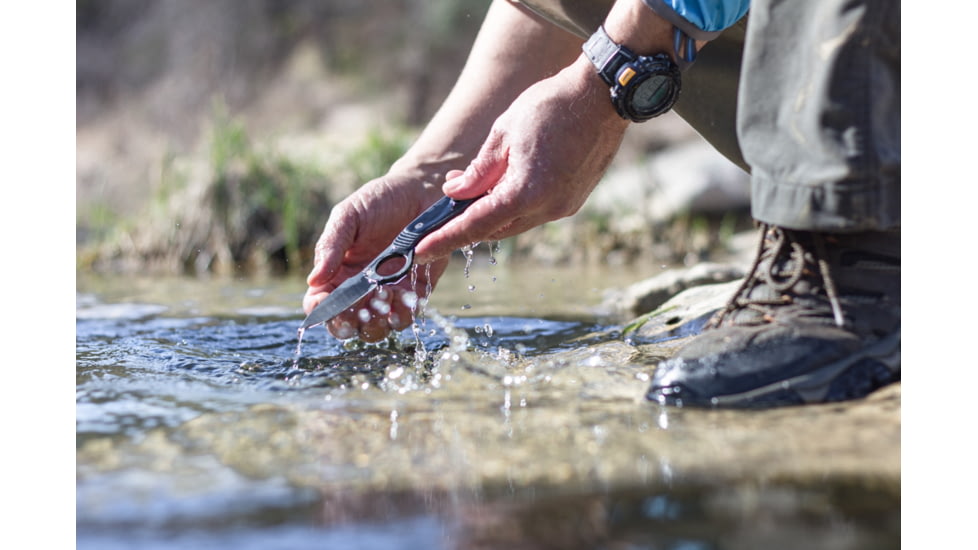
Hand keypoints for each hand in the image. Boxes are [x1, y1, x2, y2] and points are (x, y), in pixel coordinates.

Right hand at [303, 174, 447, 341]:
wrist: (422, 192)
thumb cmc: (379, 201)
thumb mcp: (348, 216)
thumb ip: (330, 246)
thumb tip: (313, 280)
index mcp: (338, 273)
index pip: (319, 303)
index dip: (319, 310)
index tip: (324, 301)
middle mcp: (361, 290)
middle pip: (346, 325)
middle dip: (347, 323)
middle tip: (357, 307)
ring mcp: (388, 294)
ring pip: (376, 328)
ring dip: (376, 321)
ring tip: (384, 292)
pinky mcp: (415, 293)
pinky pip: (405, 316)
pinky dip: (402, 313)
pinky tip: (403, 293)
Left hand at [413, 56, 629, 263]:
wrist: (602, 95)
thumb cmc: (550, 106)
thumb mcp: (503, 133)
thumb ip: (477, 171)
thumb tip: (454, 193)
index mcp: (525, 193)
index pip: (475, 226)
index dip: (444, 240)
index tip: (421, 251)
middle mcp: (547, 208)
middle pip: (495, 228)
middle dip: (468, 222)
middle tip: (444, 208)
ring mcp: (564, 207)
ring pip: (516, 221)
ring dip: (492, 211)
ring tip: (474, 187)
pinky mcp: (573, 200)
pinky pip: (535, 211)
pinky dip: (515, 204)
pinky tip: (504, 184)